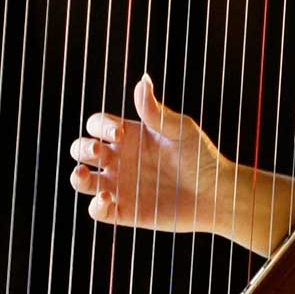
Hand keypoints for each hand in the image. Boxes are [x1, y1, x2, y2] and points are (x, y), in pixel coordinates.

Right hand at [68, 74, 230, 235]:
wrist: (217, 194)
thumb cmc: (202, 157)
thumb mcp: (181, 129)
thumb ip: (156, 112)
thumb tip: (142, 81)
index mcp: (130, 136)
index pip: (98, 125)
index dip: (100, 126)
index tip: (120, 132)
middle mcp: (120, 160)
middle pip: (83, 149)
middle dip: (83, 148)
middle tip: (100, 151)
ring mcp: (120, 186)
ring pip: (83, 180)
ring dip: (77, 176)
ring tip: (85, 174)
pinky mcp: (125, 212)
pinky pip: (98, 210)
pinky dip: (95, 206)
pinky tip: (107, 200)